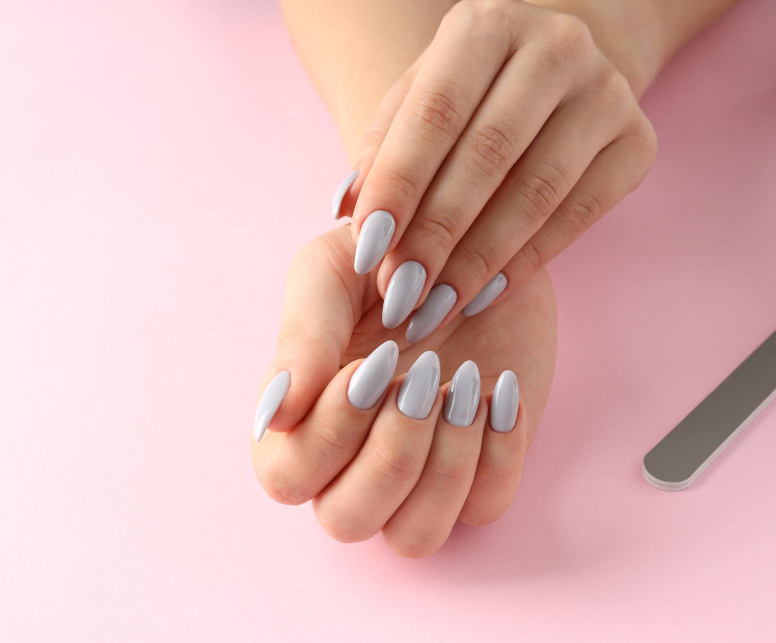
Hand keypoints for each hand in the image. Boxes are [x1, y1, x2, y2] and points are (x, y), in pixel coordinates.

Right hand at [251, 226, 556, 556]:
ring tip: (464, 386)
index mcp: (302, 420)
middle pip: (347, 519)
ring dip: (445, 464)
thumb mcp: (333, 272)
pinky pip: (485, 509)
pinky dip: (499, 454)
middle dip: (392, 452)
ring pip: (415, 535)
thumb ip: (301, 336)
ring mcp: (421, 472)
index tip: (375, 359)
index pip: (287, 475)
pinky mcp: (483, 469)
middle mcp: (354, 462)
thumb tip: (274, 415)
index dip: (331, 429)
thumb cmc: (391, 256)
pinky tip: (501, 391)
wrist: (479, 240)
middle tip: (426, 374)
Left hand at [333, 0, 654, 341]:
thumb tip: (349, 213)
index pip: (435, 112)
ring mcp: (607, 93)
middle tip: (399, 292)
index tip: (368, 250)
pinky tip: (484, 294)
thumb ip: (383, 148)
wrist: (566, 67)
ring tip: (435, 306)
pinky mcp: (637, 142)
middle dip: (436, 234)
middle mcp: (557, 45)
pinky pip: (577, 216)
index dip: (399, 186)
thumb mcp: (419, 98)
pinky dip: (526, 262)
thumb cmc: (474, 91)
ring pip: (536, 192)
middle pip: (488, 155)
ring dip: (479, 260)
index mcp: (487, 23)